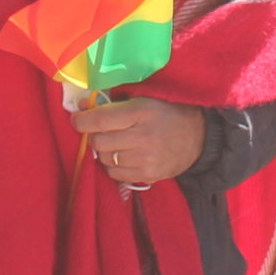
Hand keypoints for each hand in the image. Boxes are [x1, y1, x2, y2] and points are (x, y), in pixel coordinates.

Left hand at [73, 97, 205, 186]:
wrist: (200, 137)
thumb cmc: (168, 112)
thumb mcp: (145, 99)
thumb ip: (115, 103)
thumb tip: (83, 106)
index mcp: (142, 112)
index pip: (101, 120)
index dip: (82, 120)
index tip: (76, 119)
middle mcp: (143, 137)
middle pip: (100, 142)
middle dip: (94, 136)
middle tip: (100, 131)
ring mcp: (146, 159)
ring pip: (106, 159)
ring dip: (105, 151)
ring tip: (115, 143)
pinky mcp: (149, 175)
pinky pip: (116, 174)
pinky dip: (114, 166)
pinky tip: (124, 156)